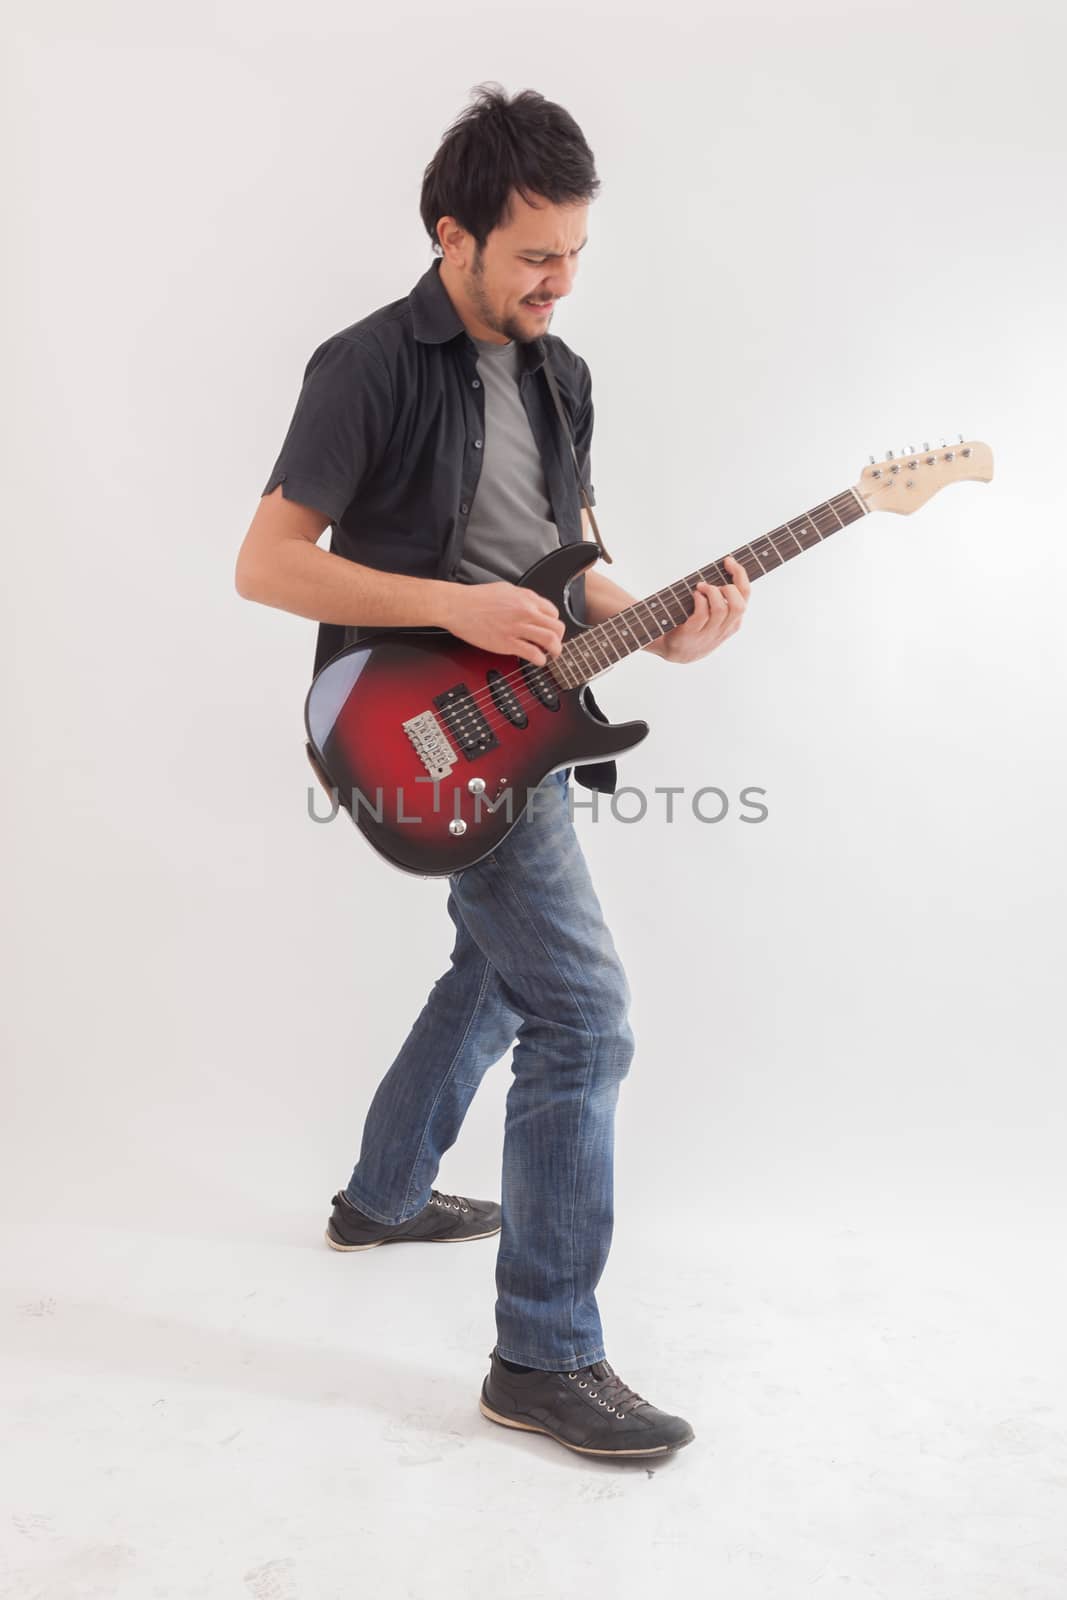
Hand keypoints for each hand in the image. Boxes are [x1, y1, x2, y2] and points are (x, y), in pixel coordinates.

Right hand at [442, 580, 564, 665]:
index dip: (554, 623)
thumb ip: (522, 599)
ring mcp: (518, 628)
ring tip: (551, 655)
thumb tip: (532, 607)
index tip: (550, 630)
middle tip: (554, 645)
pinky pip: (533, 654)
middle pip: (557, 627)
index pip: (554, 612)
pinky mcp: (508, 643)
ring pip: (550, 641)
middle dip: (559, 638)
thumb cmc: (476, 598)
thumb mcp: (506, 589)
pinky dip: (540, 660)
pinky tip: (537, 661)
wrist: (458, 606)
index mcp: (526, 598)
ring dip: (555, 651)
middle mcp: (526, 611)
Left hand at [655, 555, 749, 662]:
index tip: (728, 561)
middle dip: (728, 586)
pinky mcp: (692, 635)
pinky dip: (699, 600)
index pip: (746, 595)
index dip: (740, 575)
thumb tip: (725, 568)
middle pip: (739, 604)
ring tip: (700, 588)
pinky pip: (702, 614)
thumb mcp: (716, 616)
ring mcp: (709, 634)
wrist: (675, 651)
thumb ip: (723, 599)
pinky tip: (694, 596)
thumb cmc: (696, 627)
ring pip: (721, 608)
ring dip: (711, 592)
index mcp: (733, 621)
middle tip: (713, 583)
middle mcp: (724, 628)